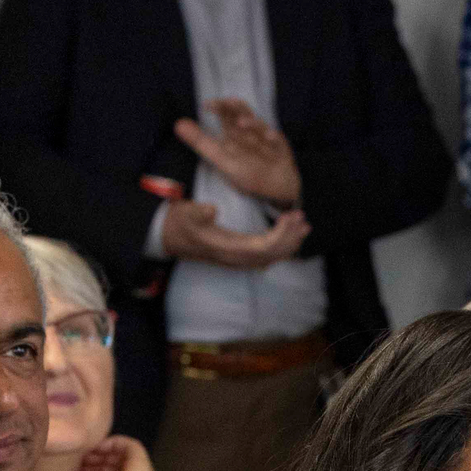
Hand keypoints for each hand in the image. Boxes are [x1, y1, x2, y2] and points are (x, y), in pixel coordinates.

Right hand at [158, 197, 309, 269]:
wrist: (166, 238)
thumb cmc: (177, 224)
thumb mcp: (184, 214)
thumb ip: (197, 212)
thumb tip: (212, 210)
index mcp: (227, 249)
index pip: (262, 247)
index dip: (280, 235)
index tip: (290, 217)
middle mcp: (235, 258)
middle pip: (271, 255)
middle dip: (290, 238)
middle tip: (303, 219)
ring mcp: (237, 259)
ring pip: (270, 257)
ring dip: (289, 243)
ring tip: (303, 226)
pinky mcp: (238, 255)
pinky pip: (265, 255)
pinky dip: (281, 246)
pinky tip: (290, 235)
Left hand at [174, 98, 301, 206]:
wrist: (275, 190)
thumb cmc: (248, 172)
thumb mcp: (220, 158)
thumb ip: (200, 142)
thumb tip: (178, 124)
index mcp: (236, 132)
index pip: (226, 114)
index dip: (218, 107)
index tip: (207, 105)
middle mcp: (251, 132)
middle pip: (243, 113)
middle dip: (235, 107)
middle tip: (225, 103)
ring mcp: (267, 140)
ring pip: (261, 126)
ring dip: (252, 123)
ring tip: (240, 122)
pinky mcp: (281, 151)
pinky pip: (279, 143)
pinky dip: (274, 138)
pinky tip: (268, 136)